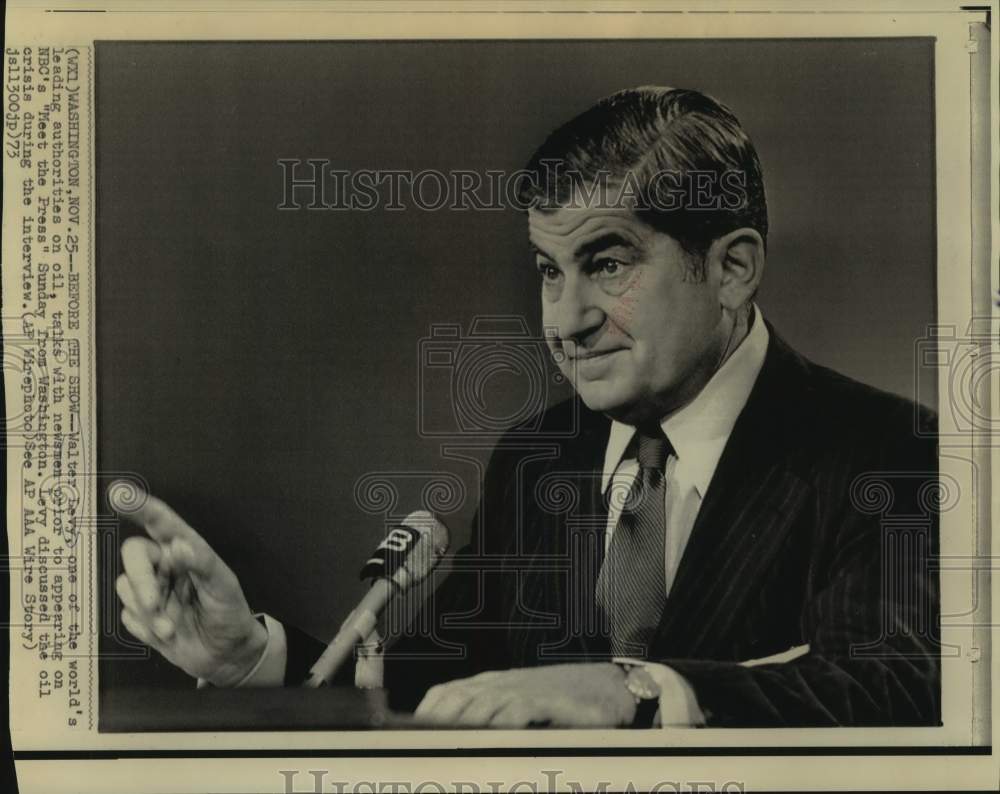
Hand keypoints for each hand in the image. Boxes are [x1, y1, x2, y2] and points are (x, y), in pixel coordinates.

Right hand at [111, 482, 267, 685]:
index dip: (140, 507)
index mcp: (185, 550)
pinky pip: (128, 617)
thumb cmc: (228, 610)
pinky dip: (145, 629)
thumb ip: (201, 563)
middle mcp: (163, 566)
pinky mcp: (141, 618)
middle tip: (155, 603)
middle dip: (140, 579)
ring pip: (126, 588)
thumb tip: (177, 546)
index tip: (118, 493)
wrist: (225, 654)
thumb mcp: (223, 585)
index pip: (160, 523)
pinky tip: (167, 635)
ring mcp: (150, 591)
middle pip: (133, 554)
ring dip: (148, 612)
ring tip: (172, 628)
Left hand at [413, 663, 635, 727]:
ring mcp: (522, 690)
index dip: (421, 714)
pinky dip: (499, 726)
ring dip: (460, 728)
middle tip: (421, 749)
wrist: (609, 685)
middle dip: (432, 725)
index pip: (443, 694)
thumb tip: (458, 741)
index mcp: (489, 684)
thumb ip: (491, 717)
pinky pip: (515, 710)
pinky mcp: (546, 701)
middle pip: (453, 701)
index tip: (403, 736)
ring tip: (446, 750)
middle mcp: (500, 684)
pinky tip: (490, 742)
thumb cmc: (563, 700)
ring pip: (479, 706)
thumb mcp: (520, 705)